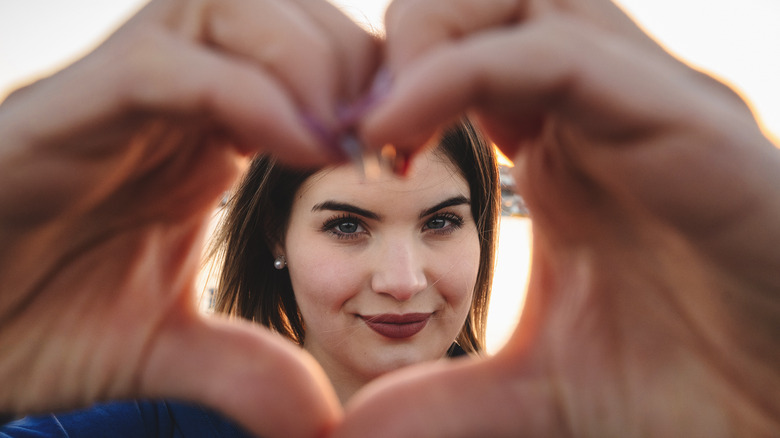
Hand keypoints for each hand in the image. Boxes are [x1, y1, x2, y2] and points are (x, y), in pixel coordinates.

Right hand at [0, 0, 378, 435]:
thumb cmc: (32, 328)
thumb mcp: (165, 350)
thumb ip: (246, 367)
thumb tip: (323, 417)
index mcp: (199, 135)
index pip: (303, 56)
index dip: (369, 87)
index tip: (406, 149)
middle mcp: (166, 98)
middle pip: (278, 6)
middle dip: (351, 58)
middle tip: (384, 138)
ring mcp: (112, 96)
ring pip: (224, 5)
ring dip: (307, 60)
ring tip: (340, 145)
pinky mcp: (61, 112)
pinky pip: (164, 65)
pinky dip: (245, 93)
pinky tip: (296, 148)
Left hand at [339, 0, 779, 434]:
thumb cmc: (681, 400)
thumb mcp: (533, 394)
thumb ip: (442, 402)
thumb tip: (353, 429)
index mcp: (563, 149)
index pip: (463, 49)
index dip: (387, 82)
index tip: (334, 150)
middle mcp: (605, 110)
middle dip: (405, 39)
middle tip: (355, 125)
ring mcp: (650, 108)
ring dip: (429, 42)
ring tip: (379, 129)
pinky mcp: (690, 128)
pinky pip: (560, 57)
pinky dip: (464, 74)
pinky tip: (400, 137)